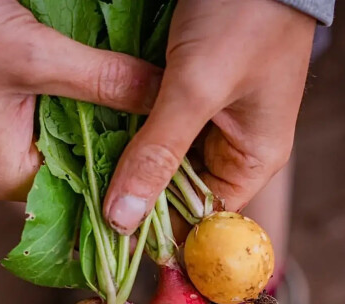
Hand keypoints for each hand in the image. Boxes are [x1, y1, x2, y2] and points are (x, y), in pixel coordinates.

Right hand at [0, 0, 160, 199]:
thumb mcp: (35, 58)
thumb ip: (100, 79)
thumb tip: (158, 94)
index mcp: (9, 175)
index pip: (80, 197)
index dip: (120, 182)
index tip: (156, 172)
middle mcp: (9, 166)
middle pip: (77, 171)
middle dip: (115, 151)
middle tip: (155, 140)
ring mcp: (7, 142)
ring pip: (69, 145)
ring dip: (100, 127)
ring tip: (140, 118)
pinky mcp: (9, 117)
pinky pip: (56, 124)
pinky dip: (81, 110)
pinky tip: (108, 98)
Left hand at [104, 0, 314, 234]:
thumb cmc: (243, 15)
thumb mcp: (195, 90)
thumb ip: (158, 155)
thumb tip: (123, 220)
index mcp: (252, 160)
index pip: (206, 219)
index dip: (164, 232)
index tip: (118, 239)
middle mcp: (233, 149)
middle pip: (181, 194)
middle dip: (141, 199)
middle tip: (94, 209)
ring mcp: (212, 125)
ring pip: (166, 164)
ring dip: (133, 168)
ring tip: (92, 181)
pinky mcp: (191, 101)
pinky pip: (159, 133)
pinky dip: (134, 138)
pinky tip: (104, 144)